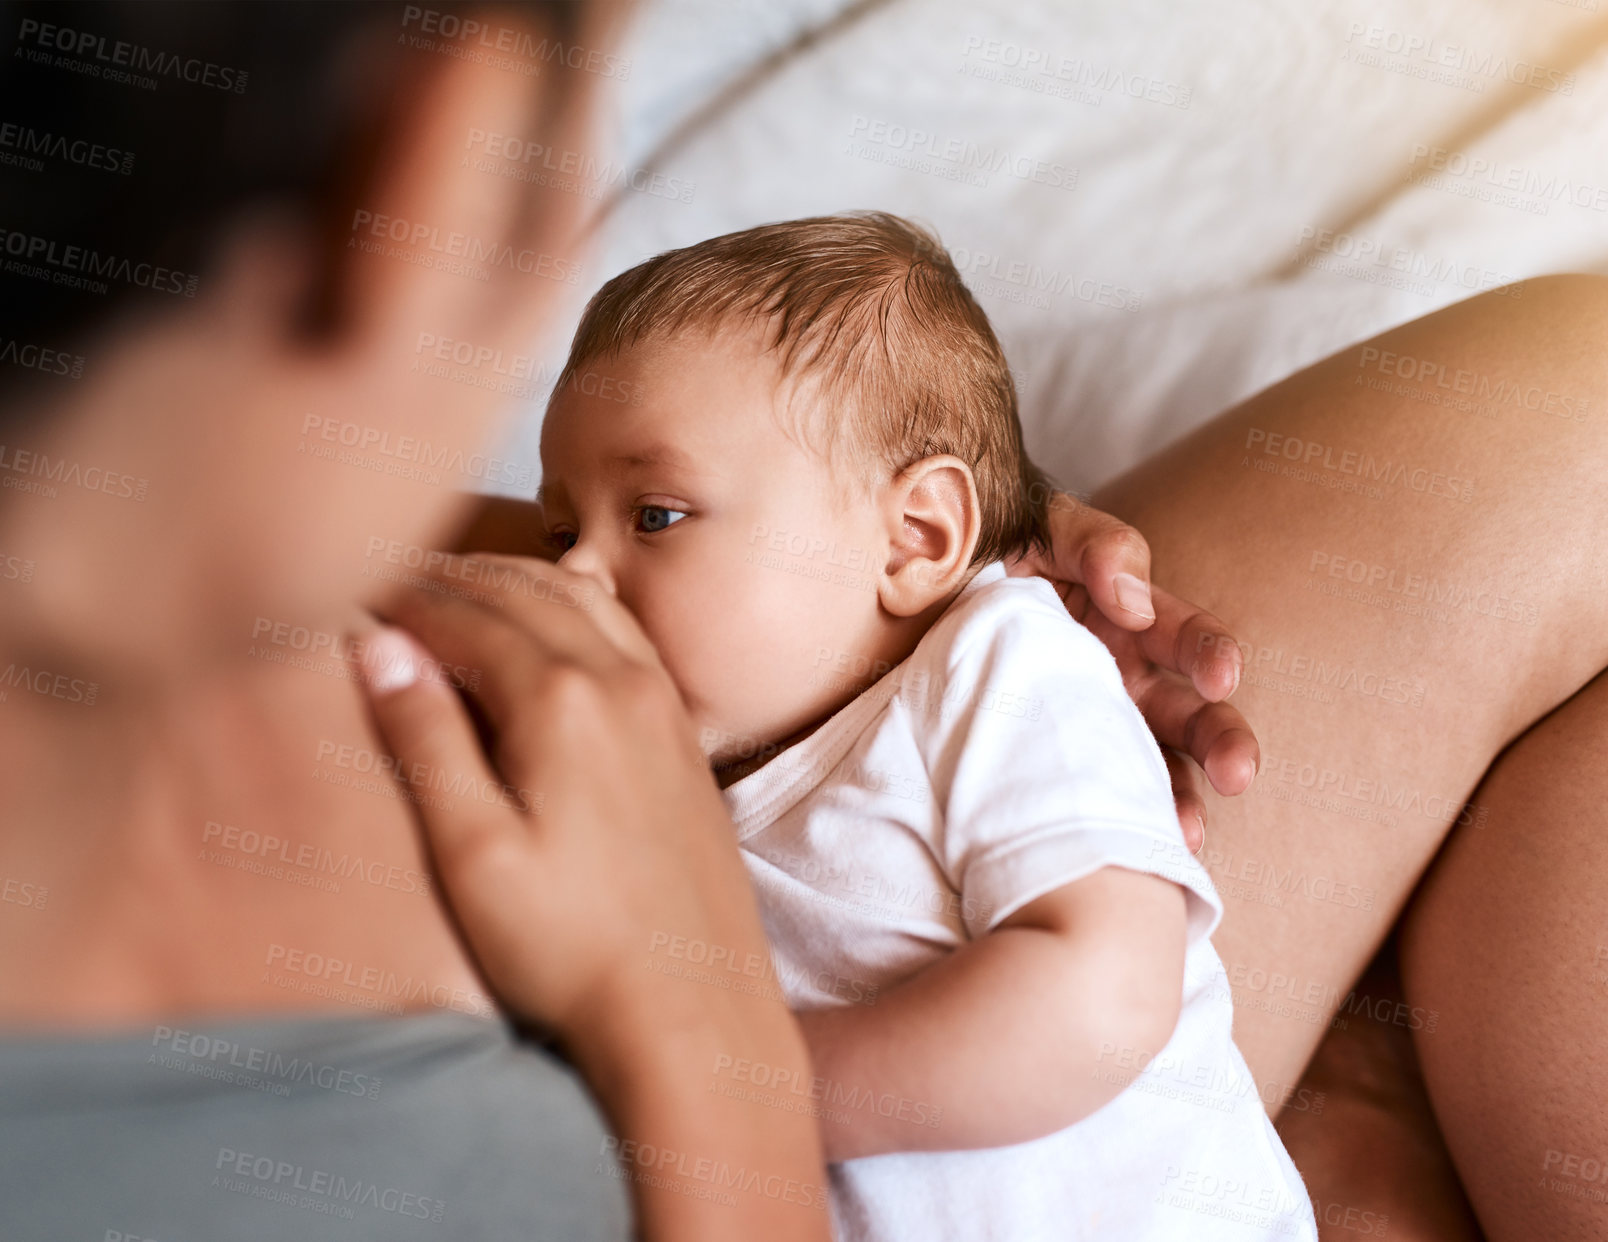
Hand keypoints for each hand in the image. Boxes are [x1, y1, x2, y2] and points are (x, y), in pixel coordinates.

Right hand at [352, 554, 829, 1241]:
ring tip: (458, 589)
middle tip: (391, 578)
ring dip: (514, 582)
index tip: (350, 589)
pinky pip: (625, 633)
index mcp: (560, 701)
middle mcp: (620, 682)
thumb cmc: (571, 947)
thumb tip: (378, 645)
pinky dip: (574, 605)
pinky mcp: (683, 736)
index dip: (400, 598)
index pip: (463, 617)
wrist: (694, 1009)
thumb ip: (425, 739)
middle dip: (451, 578)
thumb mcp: (472, 852)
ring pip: (581, 600)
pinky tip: (552, 624)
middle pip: (522, 591)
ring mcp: (661, 705)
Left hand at [1006, 493, 1258, 851]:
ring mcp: (1087, 728)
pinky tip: (1125, 845)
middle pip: (1188, 715)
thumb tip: (1135, 601)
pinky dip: (1116, 822)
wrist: (904, 592)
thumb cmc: (986, 553)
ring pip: (1152, 770)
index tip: (1220, 677)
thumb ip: (1094, 544)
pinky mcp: (1048, 765)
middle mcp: (1118, 680)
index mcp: (1124, 621)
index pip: (1184, 635)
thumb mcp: (1039, 530)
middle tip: (1236, 771)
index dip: (1209, 653)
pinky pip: (1090, 798)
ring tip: (1184, 835)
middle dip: (1220, 741)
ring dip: (1179, 801)